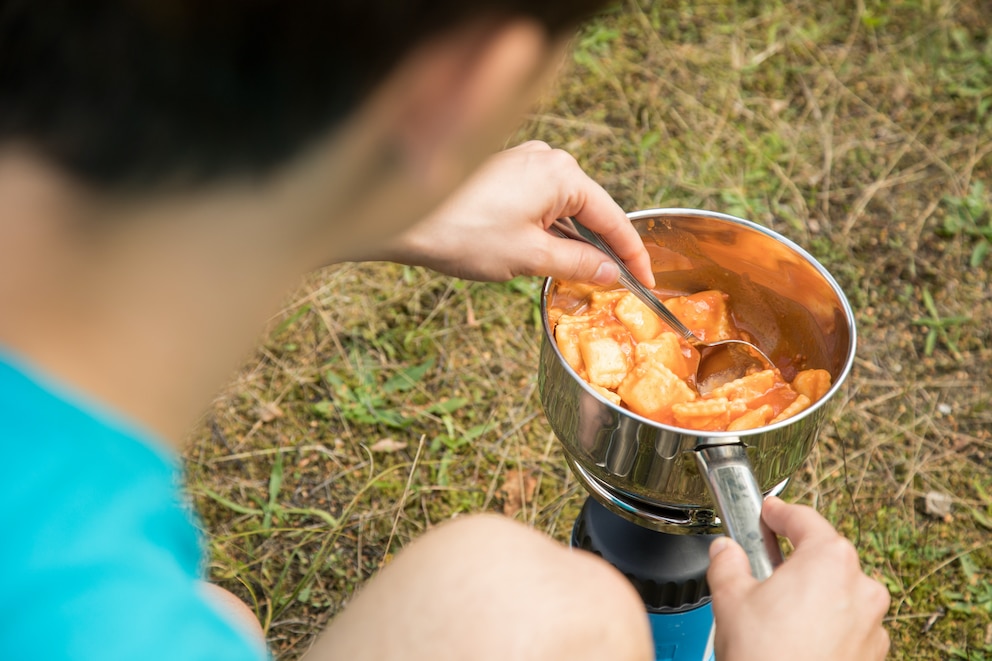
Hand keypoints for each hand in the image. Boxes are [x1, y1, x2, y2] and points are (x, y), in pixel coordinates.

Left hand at [355, 141, 654, 285]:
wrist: (402, 218)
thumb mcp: (529, 257)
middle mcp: (547, 160)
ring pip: (564, 210)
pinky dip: (549, 231)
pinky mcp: (504, 174)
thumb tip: (610, 274)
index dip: (632, 256)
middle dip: (601, 250)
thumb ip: (577, 265)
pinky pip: (541, 204)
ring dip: (572, 243)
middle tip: (614, 288)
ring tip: (577, 279)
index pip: (613, 219)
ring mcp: (523, 164)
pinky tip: (545, 258)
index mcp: (562, 174)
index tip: (646, 282)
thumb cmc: (463, 232)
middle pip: (590, 211)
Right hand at [706, 497, 890, 660]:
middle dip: (794, 558)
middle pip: (825, 556)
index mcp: (830, 559)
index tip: (768, 511)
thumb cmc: (766, 656)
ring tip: (775, 611)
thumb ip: (727, 562)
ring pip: (838, 592)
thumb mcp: (730, 597)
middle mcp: (861, 587)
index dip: (779, 512)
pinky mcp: (872, 653)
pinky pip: (847, 625)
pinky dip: (824, 624)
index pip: (804, 519)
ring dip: (811, 593)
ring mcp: (871, 623)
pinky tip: (794, 637)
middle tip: (763, 565)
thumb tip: (725, 551)